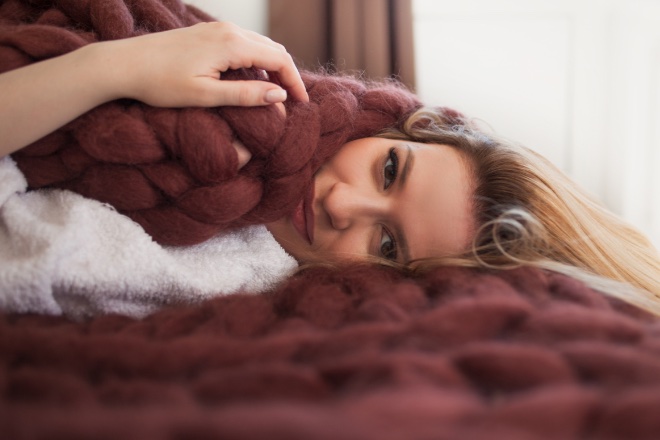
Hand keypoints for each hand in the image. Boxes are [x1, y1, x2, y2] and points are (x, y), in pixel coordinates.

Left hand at [107, 21, 308, 107]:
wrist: (124, 63)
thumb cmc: (161, 83)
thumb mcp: (205, 95)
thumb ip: (245, 95)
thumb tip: (279, 96)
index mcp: (231, 44)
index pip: (278, 60)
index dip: (295, 82)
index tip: (302, 104)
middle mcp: (228, 30)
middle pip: (273, 49)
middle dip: (287, 74)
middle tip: (293, 101)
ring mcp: (217, 29)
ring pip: (259, 45)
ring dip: (272, 67)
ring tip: (275, 94)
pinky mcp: (207, 33)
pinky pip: (244, 44)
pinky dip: (256, 61)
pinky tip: (252, 80)